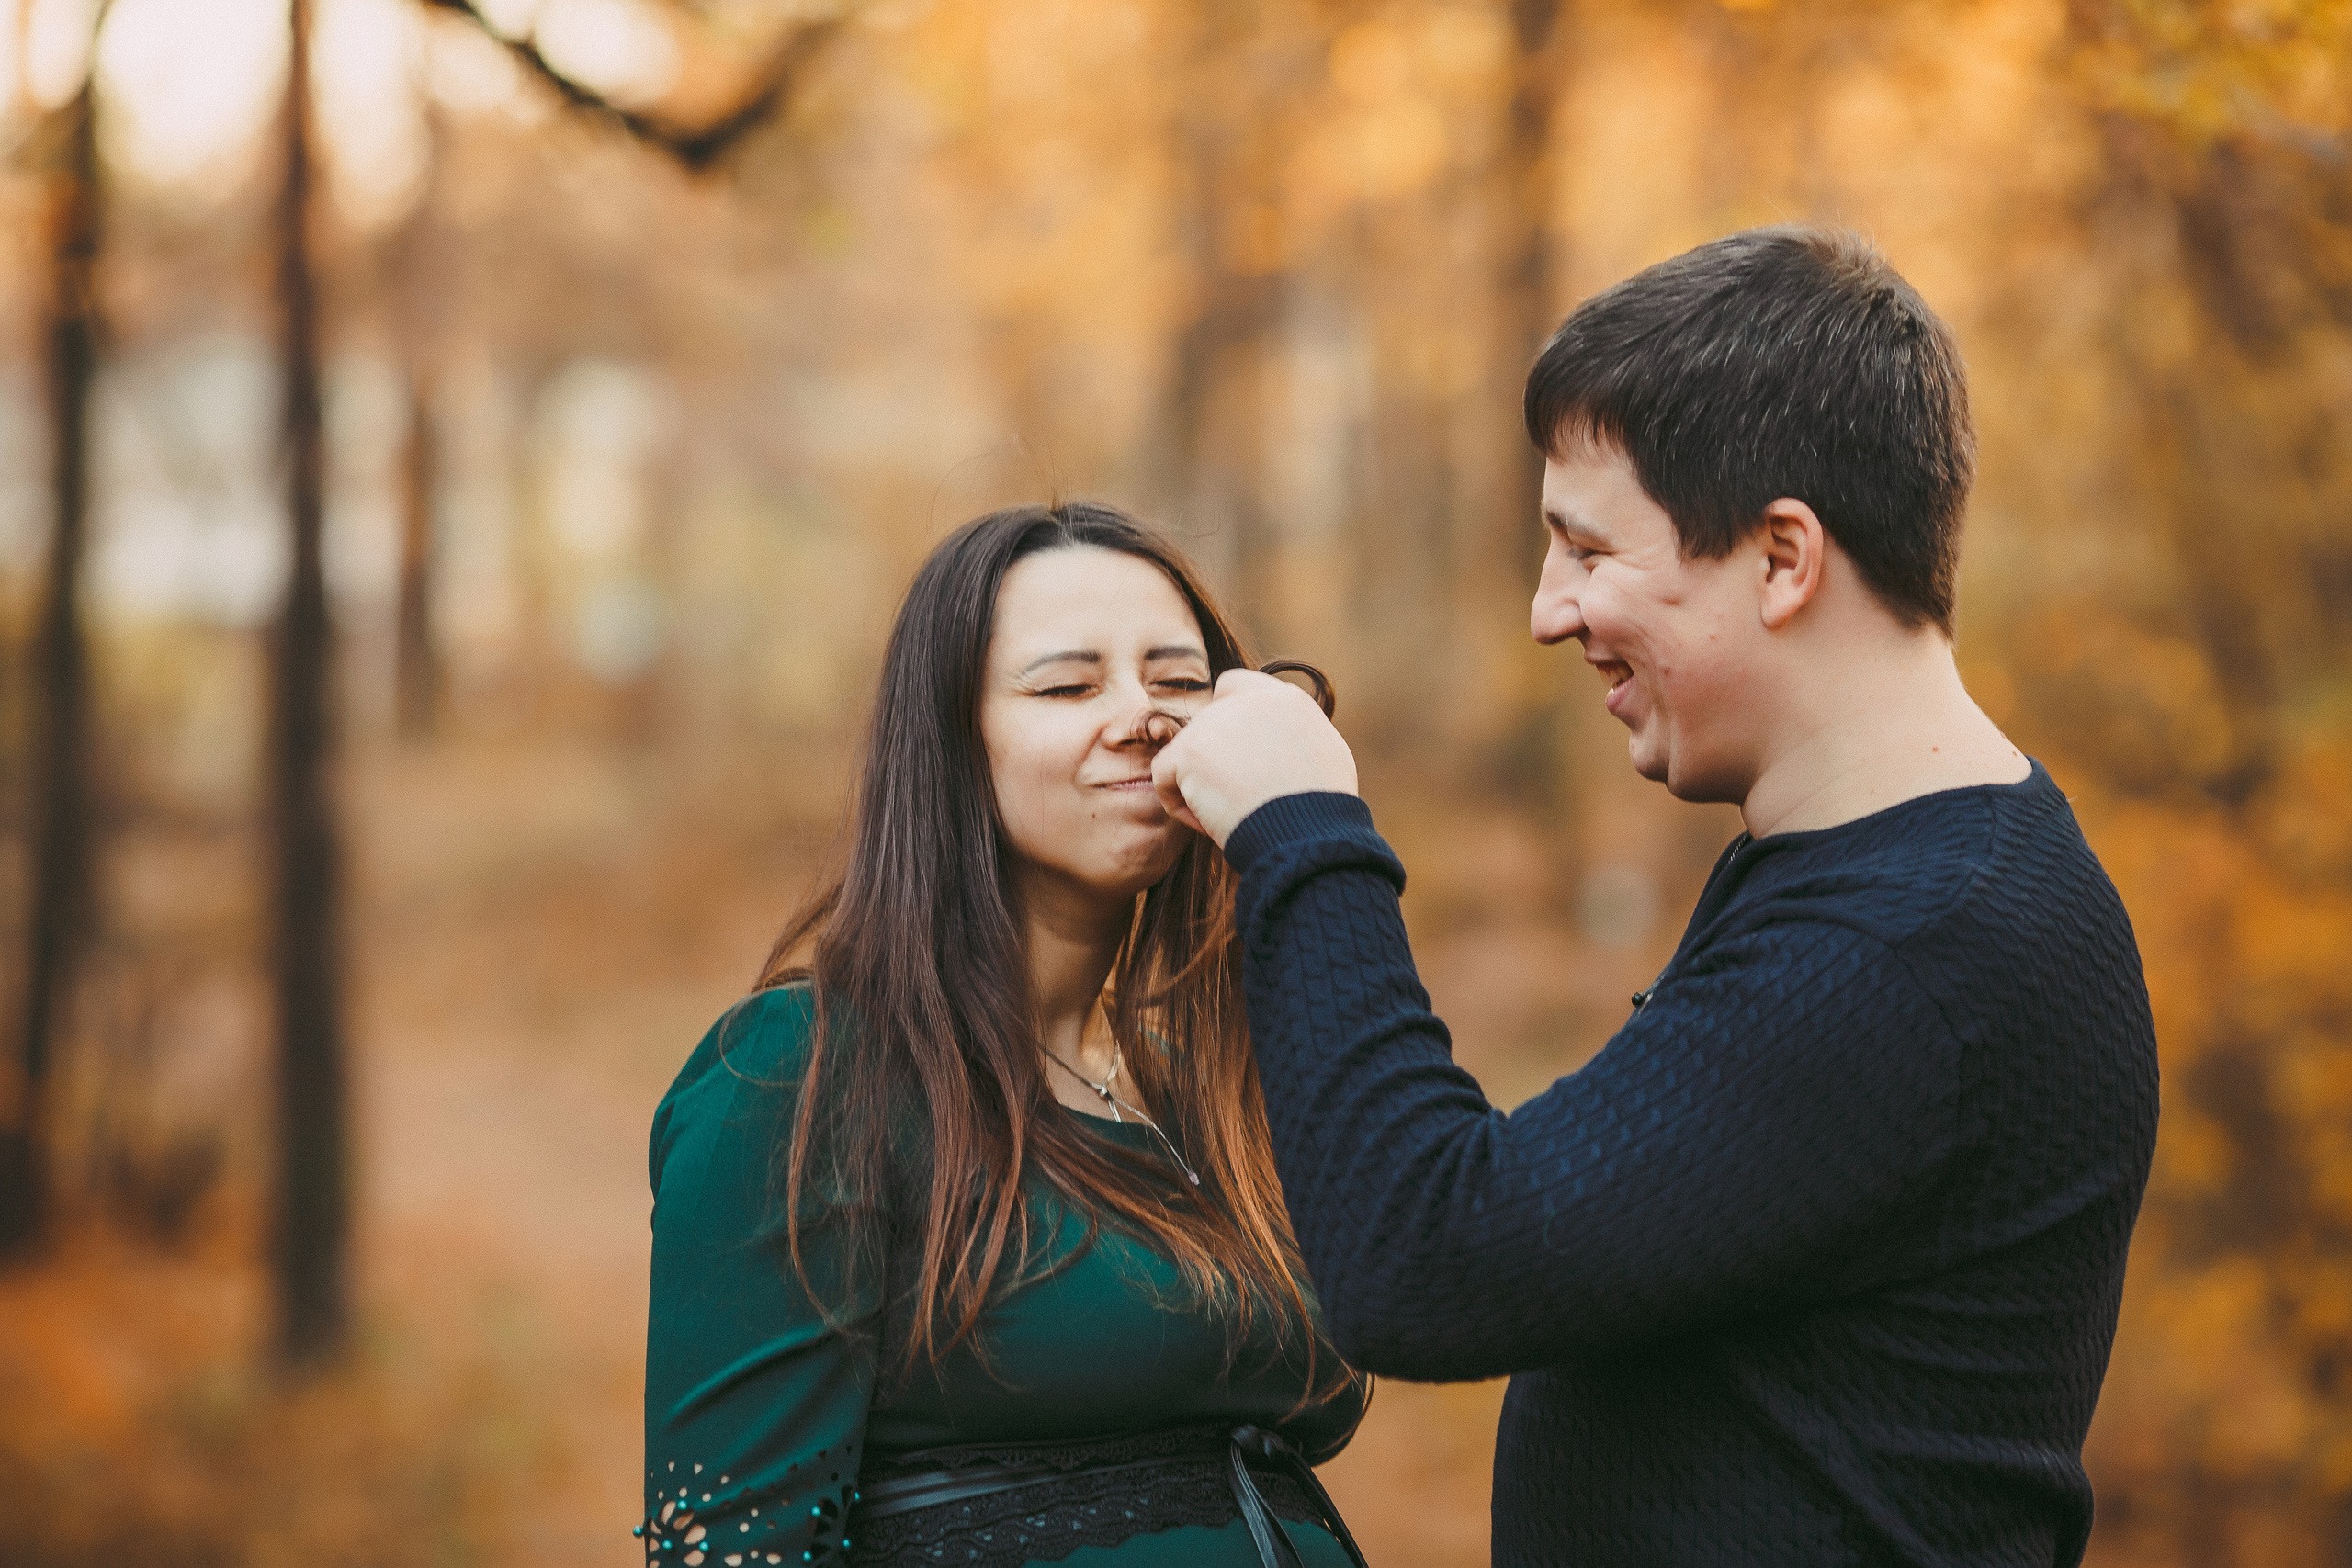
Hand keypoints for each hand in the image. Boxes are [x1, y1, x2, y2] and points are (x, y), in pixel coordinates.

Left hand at [1151, 668, 1358, 846]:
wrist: (1308, 834)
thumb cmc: (1323, 812)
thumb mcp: (1327, 758)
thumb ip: (1295, 737)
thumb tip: (1280, 744)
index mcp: (1287, 700)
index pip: (1236, 688)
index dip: (1228, 723)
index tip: (1239, 760)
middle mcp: (1249, 701)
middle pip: (1207, 726)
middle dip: (1214, 762)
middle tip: (1238, 801)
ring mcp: (1216, 722)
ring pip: (1187, 753)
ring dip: (1202, 786)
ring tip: (1232, 818)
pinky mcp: (1189, 750)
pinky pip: (1165, 775)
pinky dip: (1181, 805)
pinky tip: (1209, 824)